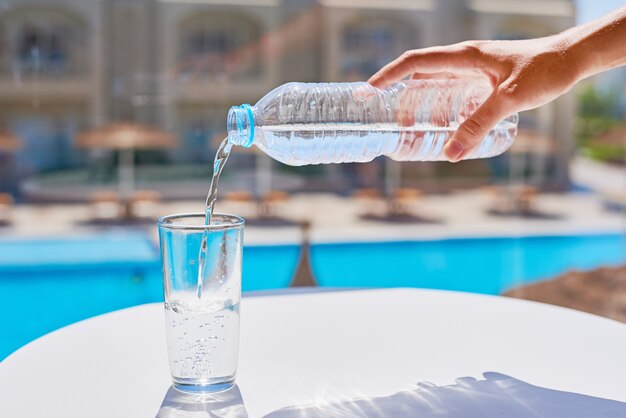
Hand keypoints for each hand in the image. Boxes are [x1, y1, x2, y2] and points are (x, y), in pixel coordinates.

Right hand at [368, 36, 580, 160]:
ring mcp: (472, 70)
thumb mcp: (510, 99)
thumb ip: (480, 125)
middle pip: (419, 76)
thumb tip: (451, 154)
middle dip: (398, 97)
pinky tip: (439, 126)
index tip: (368, 91)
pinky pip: (451, 92)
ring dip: (417, 103)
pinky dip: (437, 107)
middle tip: (387, 122)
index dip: (388, 76)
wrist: (571, 60)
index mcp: (464, 56)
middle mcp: (463, 60)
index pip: (415, 62)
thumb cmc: (544, 70)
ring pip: (434, 85)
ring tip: (406, 128)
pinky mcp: (482, 80)